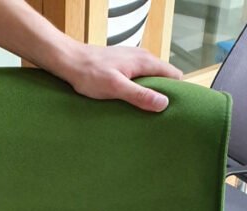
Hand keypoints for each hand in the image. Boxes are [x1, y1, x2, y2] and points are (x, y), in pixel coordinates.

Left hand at [59, 44, 182, 110]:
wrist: (69, 61)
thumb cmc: (89, 73)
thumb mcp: (116, 87)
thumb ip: (140, 95)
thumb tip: (164, 103)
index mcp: (145, 61)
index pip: (174, 75)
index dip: (177, 92)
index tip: (174, 110)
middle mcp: (142, 58)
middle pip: (164, 78)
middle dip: (163, 95)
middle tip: (158, 116)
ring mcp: (132, 61)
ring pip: (151, 79)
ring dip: (149, 94)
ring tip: (145, 112)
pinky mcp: (122, 66)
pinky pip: (138, 79)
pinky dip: (138, 91)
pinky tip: (131, 103)